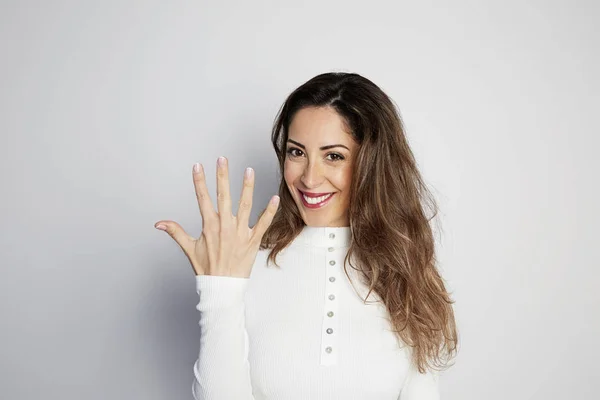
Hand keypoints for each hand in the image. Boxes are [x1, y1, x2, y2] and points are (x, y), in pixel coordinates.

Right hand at [154, 157, 279, 276]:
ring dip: (247, 187)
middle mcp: (224, 225)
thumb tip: (159, 223)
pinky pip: (263, 223)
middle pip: (223, 196)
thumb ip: (175, 232)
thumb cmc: (207, 268)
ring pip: (245, 205)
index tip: (198, 165)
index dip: (199, 181)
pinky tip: (275, 198)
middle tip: (222, 159)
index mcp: (209, 225)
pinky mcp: (253, 240)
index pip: (202, 198)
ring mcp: (239, 232)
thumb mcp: (189, 249)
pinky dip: (270, 211)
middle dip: (222, 176)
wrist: (222, 287)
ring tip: (248, 170)